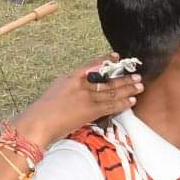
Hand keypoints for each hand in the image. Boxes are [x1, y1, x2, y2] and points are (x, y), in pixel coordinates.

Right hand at [13, 57, 143, 146]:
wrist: (39, 122)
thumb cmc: (44, 109)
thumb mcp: (57, 89)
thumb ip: (72, 84)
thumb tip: (85, 84)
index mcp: (72, 77)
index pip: (92, 65)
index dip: (106, 60)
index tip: (116, 56)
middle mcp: (81, 84)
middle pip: (107, 79)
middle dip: (123, 77)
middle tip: (137, 75)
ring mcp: (87, 97)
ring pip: (112, 91)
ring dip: (127, 88)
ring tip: (139, 86)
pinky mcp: (90, 110)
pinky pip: (110, 105)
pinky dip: (122, 103)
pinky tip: (131, 100)